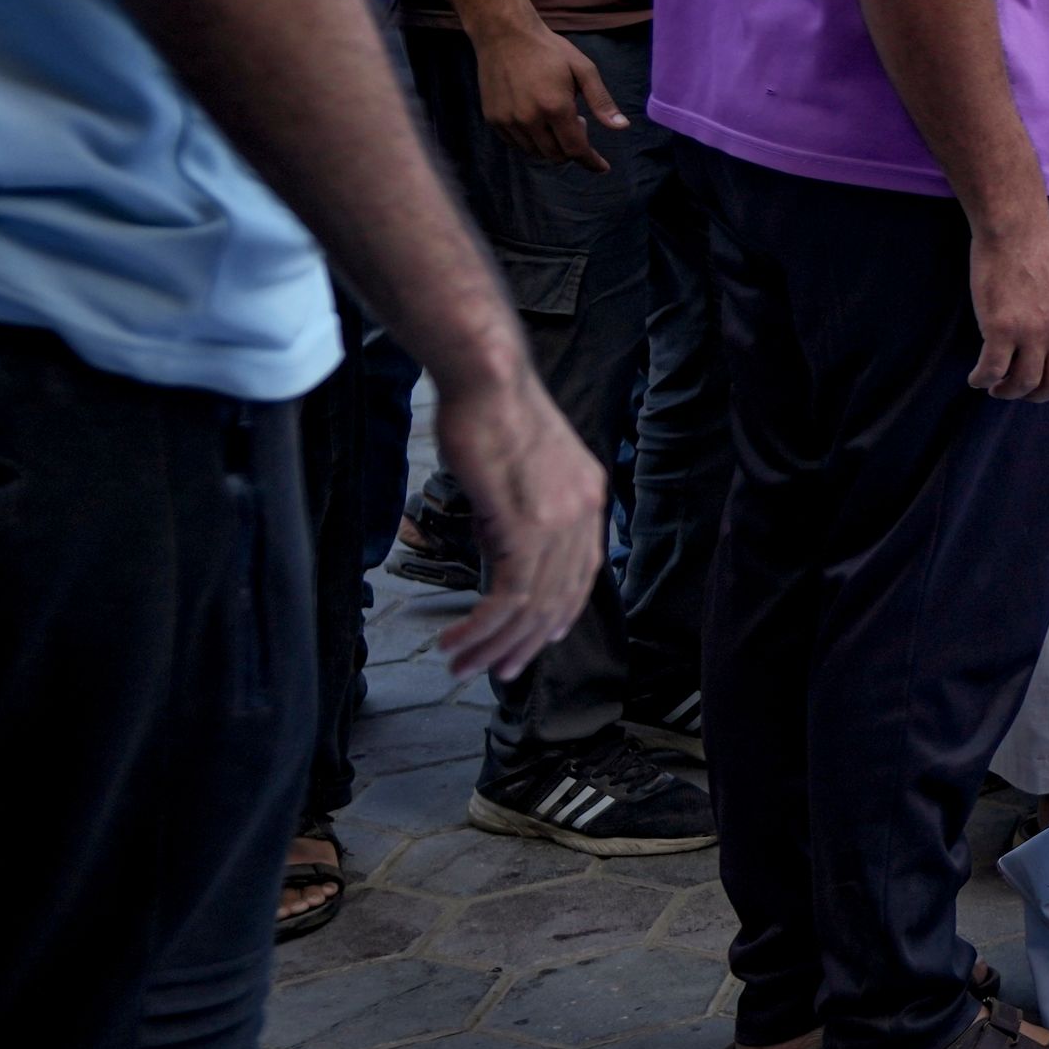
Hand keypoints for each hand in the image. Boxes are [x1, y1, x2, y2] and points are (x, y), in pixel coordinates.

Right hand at [427, 363, 604, 676]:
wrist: (486, 377)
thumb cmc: (490, 413)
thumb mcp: (520, 469)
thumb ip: (520, 513)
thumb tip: (499, 551)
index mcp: (588, 497)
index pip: (582, 575)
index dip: (558, 615)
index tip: (534, 643)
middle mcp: (584, 513)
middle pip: (560, 600)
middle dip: (524, 645)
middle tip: (494, 671)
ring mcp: (559, 521)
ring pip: (533, 607)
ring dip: (495, 645)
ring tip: (463, 665)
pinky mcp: (526, 526)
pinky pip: (508, 596)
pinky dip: (482, 627)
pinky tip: (459, 641)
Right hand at [471, 17, 628, 170]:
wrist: (504, 34)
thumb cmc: (548, 50)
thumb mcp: (583, 69)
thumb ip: (602, 101)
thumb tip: (622, 127)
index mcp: (555, 107)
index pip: (576, 150)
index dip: (591, 161)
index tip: (602, 167)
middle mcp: (529, 119)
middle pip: (556, 155)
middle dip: (572, 147)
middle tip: (577, 121)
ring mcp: (508, 120)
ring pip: (536, 152)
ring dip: (551, 145)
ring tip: (556, 116)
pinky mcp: (493, 118)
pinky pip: (516, 144)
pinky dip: (531, 141)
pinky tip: (538, 120)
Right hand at [967, 206, 1048, 400]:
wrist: (1014, 228)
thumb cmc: (1038, 250)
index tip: (1042, 380)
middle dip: (1034, 395)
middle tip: (1016, 390)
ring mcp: (1032, 334)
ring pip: (1023, 383)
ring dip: (1006, 392)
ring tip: (994, 387)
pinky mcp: (1002, 330)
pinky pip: (992, 370)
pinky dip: (982, 380)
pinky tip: (975, 379)